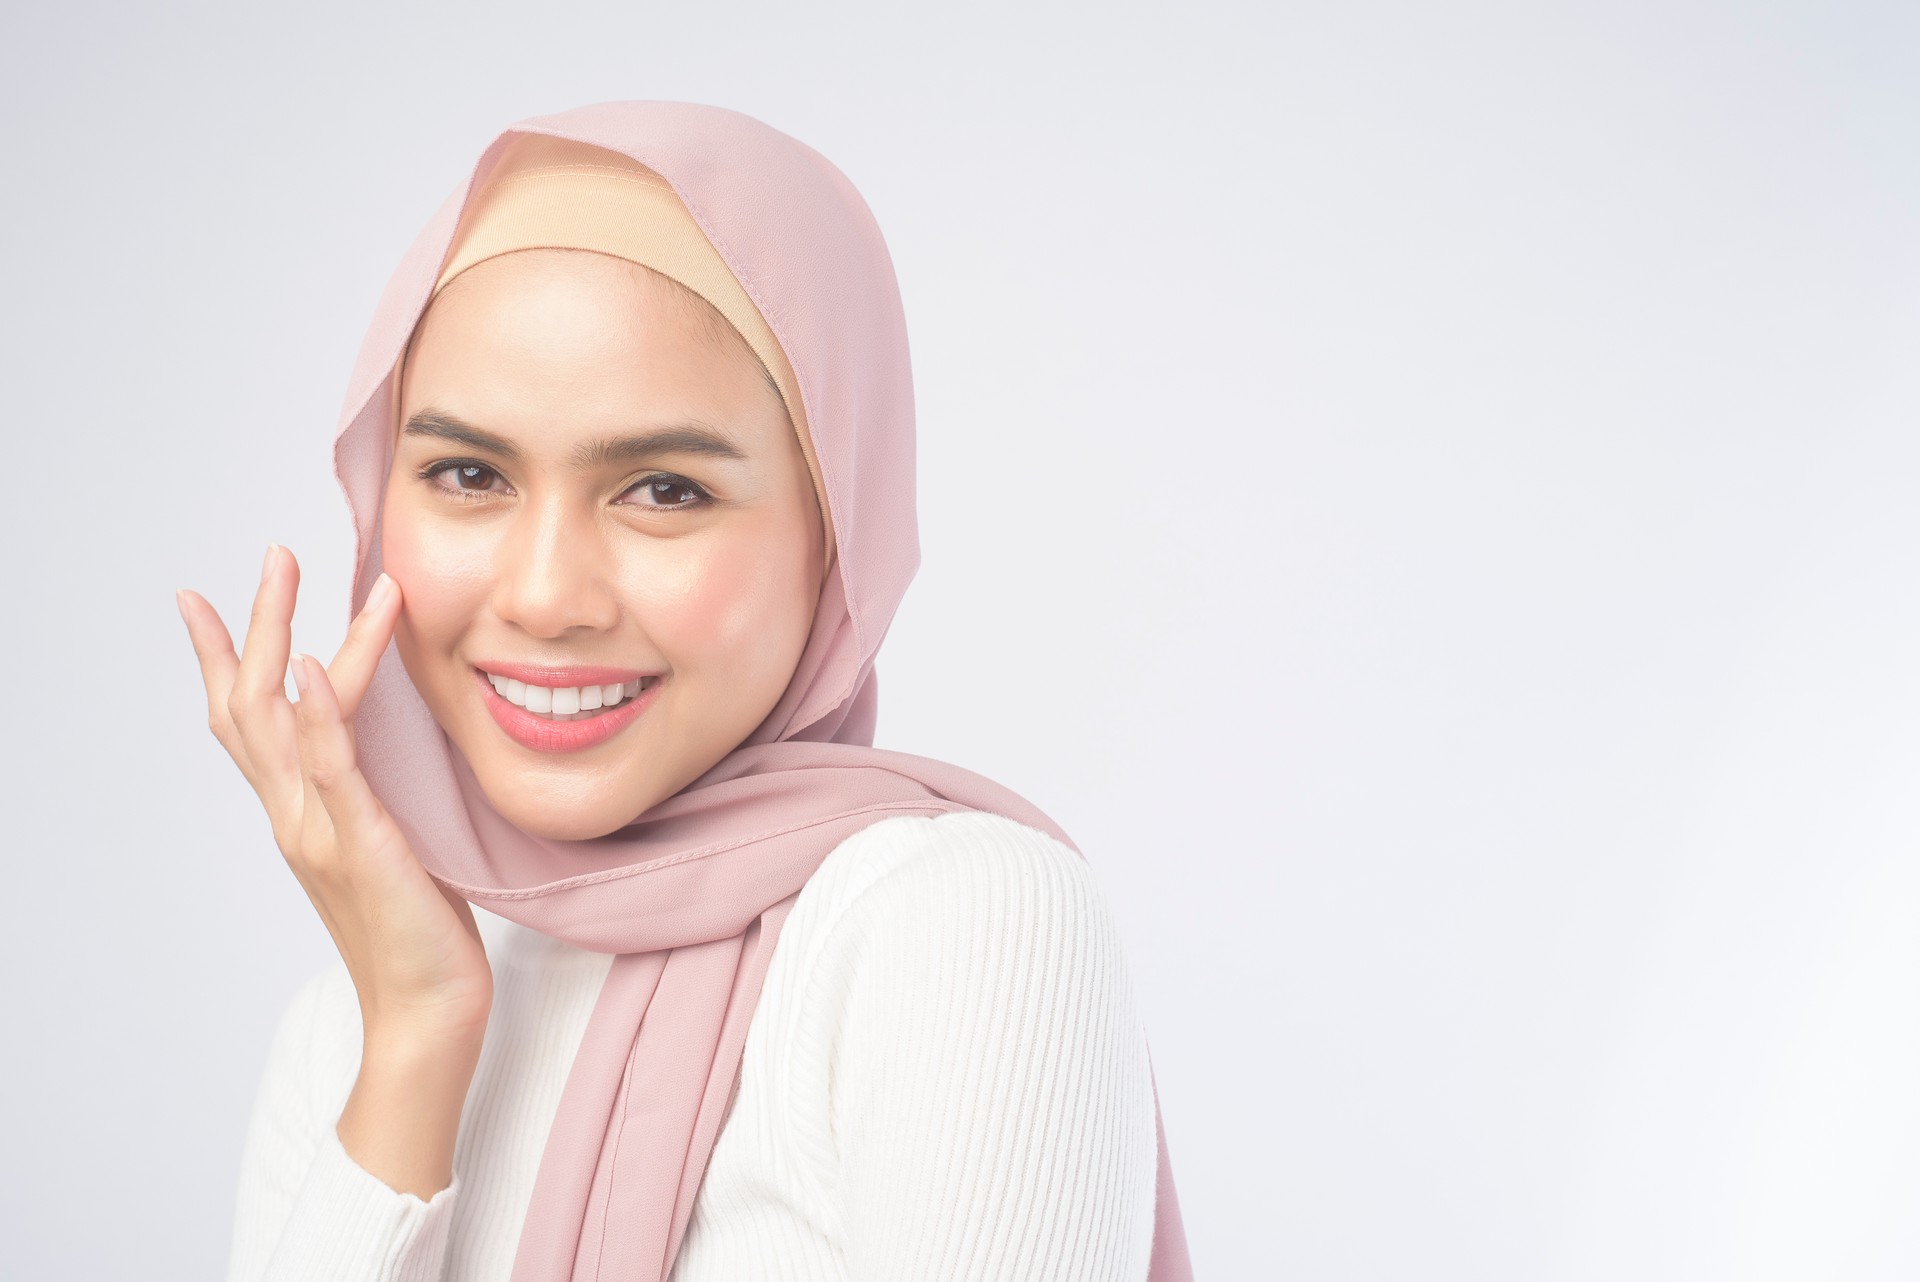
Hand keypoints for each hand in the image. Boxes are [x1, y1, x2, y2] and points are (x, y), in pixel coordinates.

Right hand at [177, 545, 492, 1046]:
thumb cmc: (420, 932)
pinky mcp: (361, 843)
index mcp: (299, 815)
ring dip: (279, 634)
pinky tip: (303, 663)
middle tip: (270, 554)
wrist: (428, 1011)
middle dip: (252, 623)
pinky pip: (329, 767)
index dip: (219, 659)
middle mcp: (294, 816)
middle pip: (247, 703)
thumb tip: (389, 747)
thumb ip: (374, 796)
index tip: (199, 599)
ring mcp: (319, 829)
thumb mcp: (392, 843)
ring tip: (289, 569)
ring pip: (278, 718)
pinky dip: (312, 712)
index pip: (246, 723)